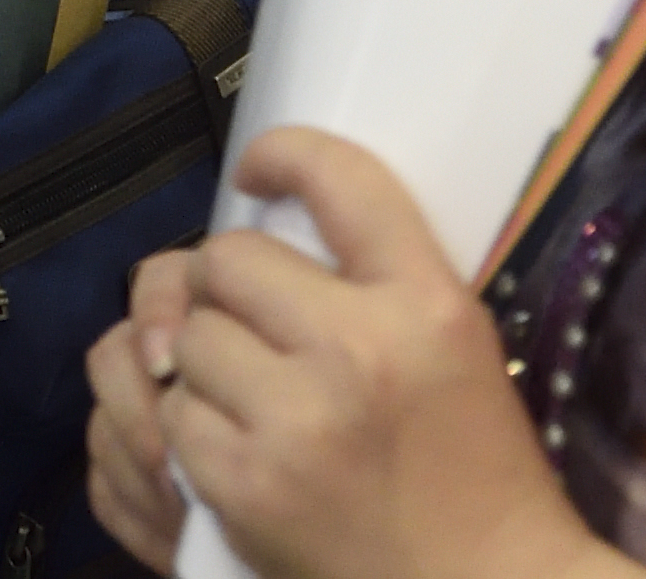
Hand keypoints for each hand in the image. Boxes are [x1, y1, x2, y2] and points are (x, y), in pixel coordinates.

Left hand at [84, 129, 602, 578]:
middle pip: (227, 258)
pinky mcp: (245, 488)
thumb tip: (254, 223)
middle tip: (259, 330)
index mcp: (425, 304)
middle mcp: (357, 350)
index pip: (339, 178)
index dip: (283, 156)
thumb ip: (372, 276)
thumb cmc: (476, 465)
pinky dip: (192, 432)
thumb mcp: (459, 342)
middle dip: (230, 291)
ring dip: (204, 364)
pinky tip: (238, 453)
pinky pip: (170, 418)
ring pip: (186, 338)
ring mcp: (295, 423)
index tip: (257, 173)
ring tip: (255, 400)